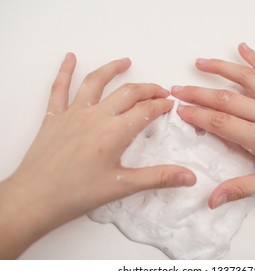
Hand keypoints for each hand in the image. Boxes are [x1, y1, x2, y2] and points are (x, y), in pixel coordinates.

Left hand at [0, 53, 195, 257]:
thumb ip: (159, 178)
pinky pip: (59, 88)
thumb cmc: (77, 193)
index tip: (170, 104)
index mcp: (115, 132)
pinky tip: (70, 58)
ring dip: (113, 69)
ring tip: (126, 62)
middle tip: (160, 90)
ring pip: (96, 82)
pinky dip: (65, 71)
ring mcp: (73, 113)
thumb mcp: (123, 186)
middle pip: (128, 93)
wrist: (35, 198)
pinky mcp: (54, 117)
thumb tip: (189, 176)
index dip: (161, 105)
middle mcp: (96, 116)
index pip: (146, 111)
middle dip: (148, 89)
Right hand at [172, 43, 254, 225]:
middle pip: (226, 98)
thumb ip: (240, 188)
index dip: (197, 115)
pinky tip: (243, 48)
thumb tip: (212, 199)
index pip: (221, 122)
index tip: (180, 109)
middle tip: (177, 89)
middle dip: (198, 93)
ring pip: (246, 78)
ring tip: (200, 63)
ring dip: (221, 68)